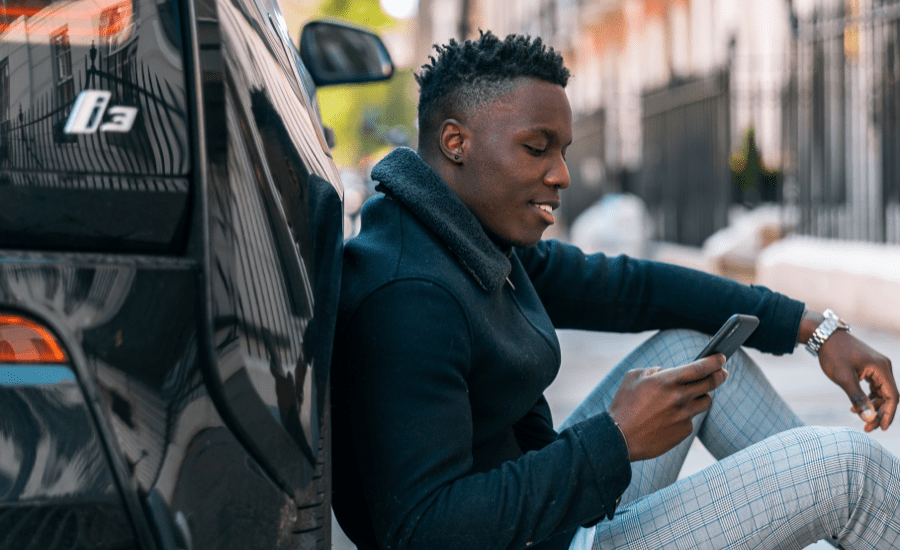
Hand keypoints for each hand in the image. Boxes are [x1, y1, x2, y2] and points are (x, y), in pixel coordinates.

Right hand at [608, 355, 727, 460]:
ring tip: (694, 394)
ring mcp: (684, 416)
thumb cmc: (624, 405)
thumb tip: (665, 371)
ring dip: (703, 395)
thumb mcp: (633, 377)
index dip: (714, 361)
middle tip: (722, 372)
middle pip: (711, 383)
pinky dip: (685, 414)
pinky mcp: (684, 431)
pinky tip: (671, 417)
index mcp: (667, 381)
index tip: (721, 357)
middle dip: (719, 375)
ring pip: (706, 401)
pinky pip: (692, 418)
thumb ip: (653, 370)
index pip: (700, 368)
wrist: (620, 438)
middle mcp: (679, 397)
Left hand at [818, 330, 896, 431]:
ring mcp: (877, 366)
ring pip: (881, 392)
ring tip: (860, 419)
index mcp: (882, 368)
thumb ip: (857, 398)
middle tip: (866, 428)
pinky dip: (867, 398)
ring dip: (873, 407)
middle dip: (879, 413)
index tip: (880, 428)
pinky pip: (874, 387)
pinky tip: (855, 407)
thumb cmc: (833, 354)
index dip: (889, 414)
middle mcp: (884, 367)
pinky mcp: (869, 367)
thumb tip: (869, 418)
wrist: (824, 335)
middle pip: (888, 396)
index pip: (893, 396)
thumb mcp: (844, 378)